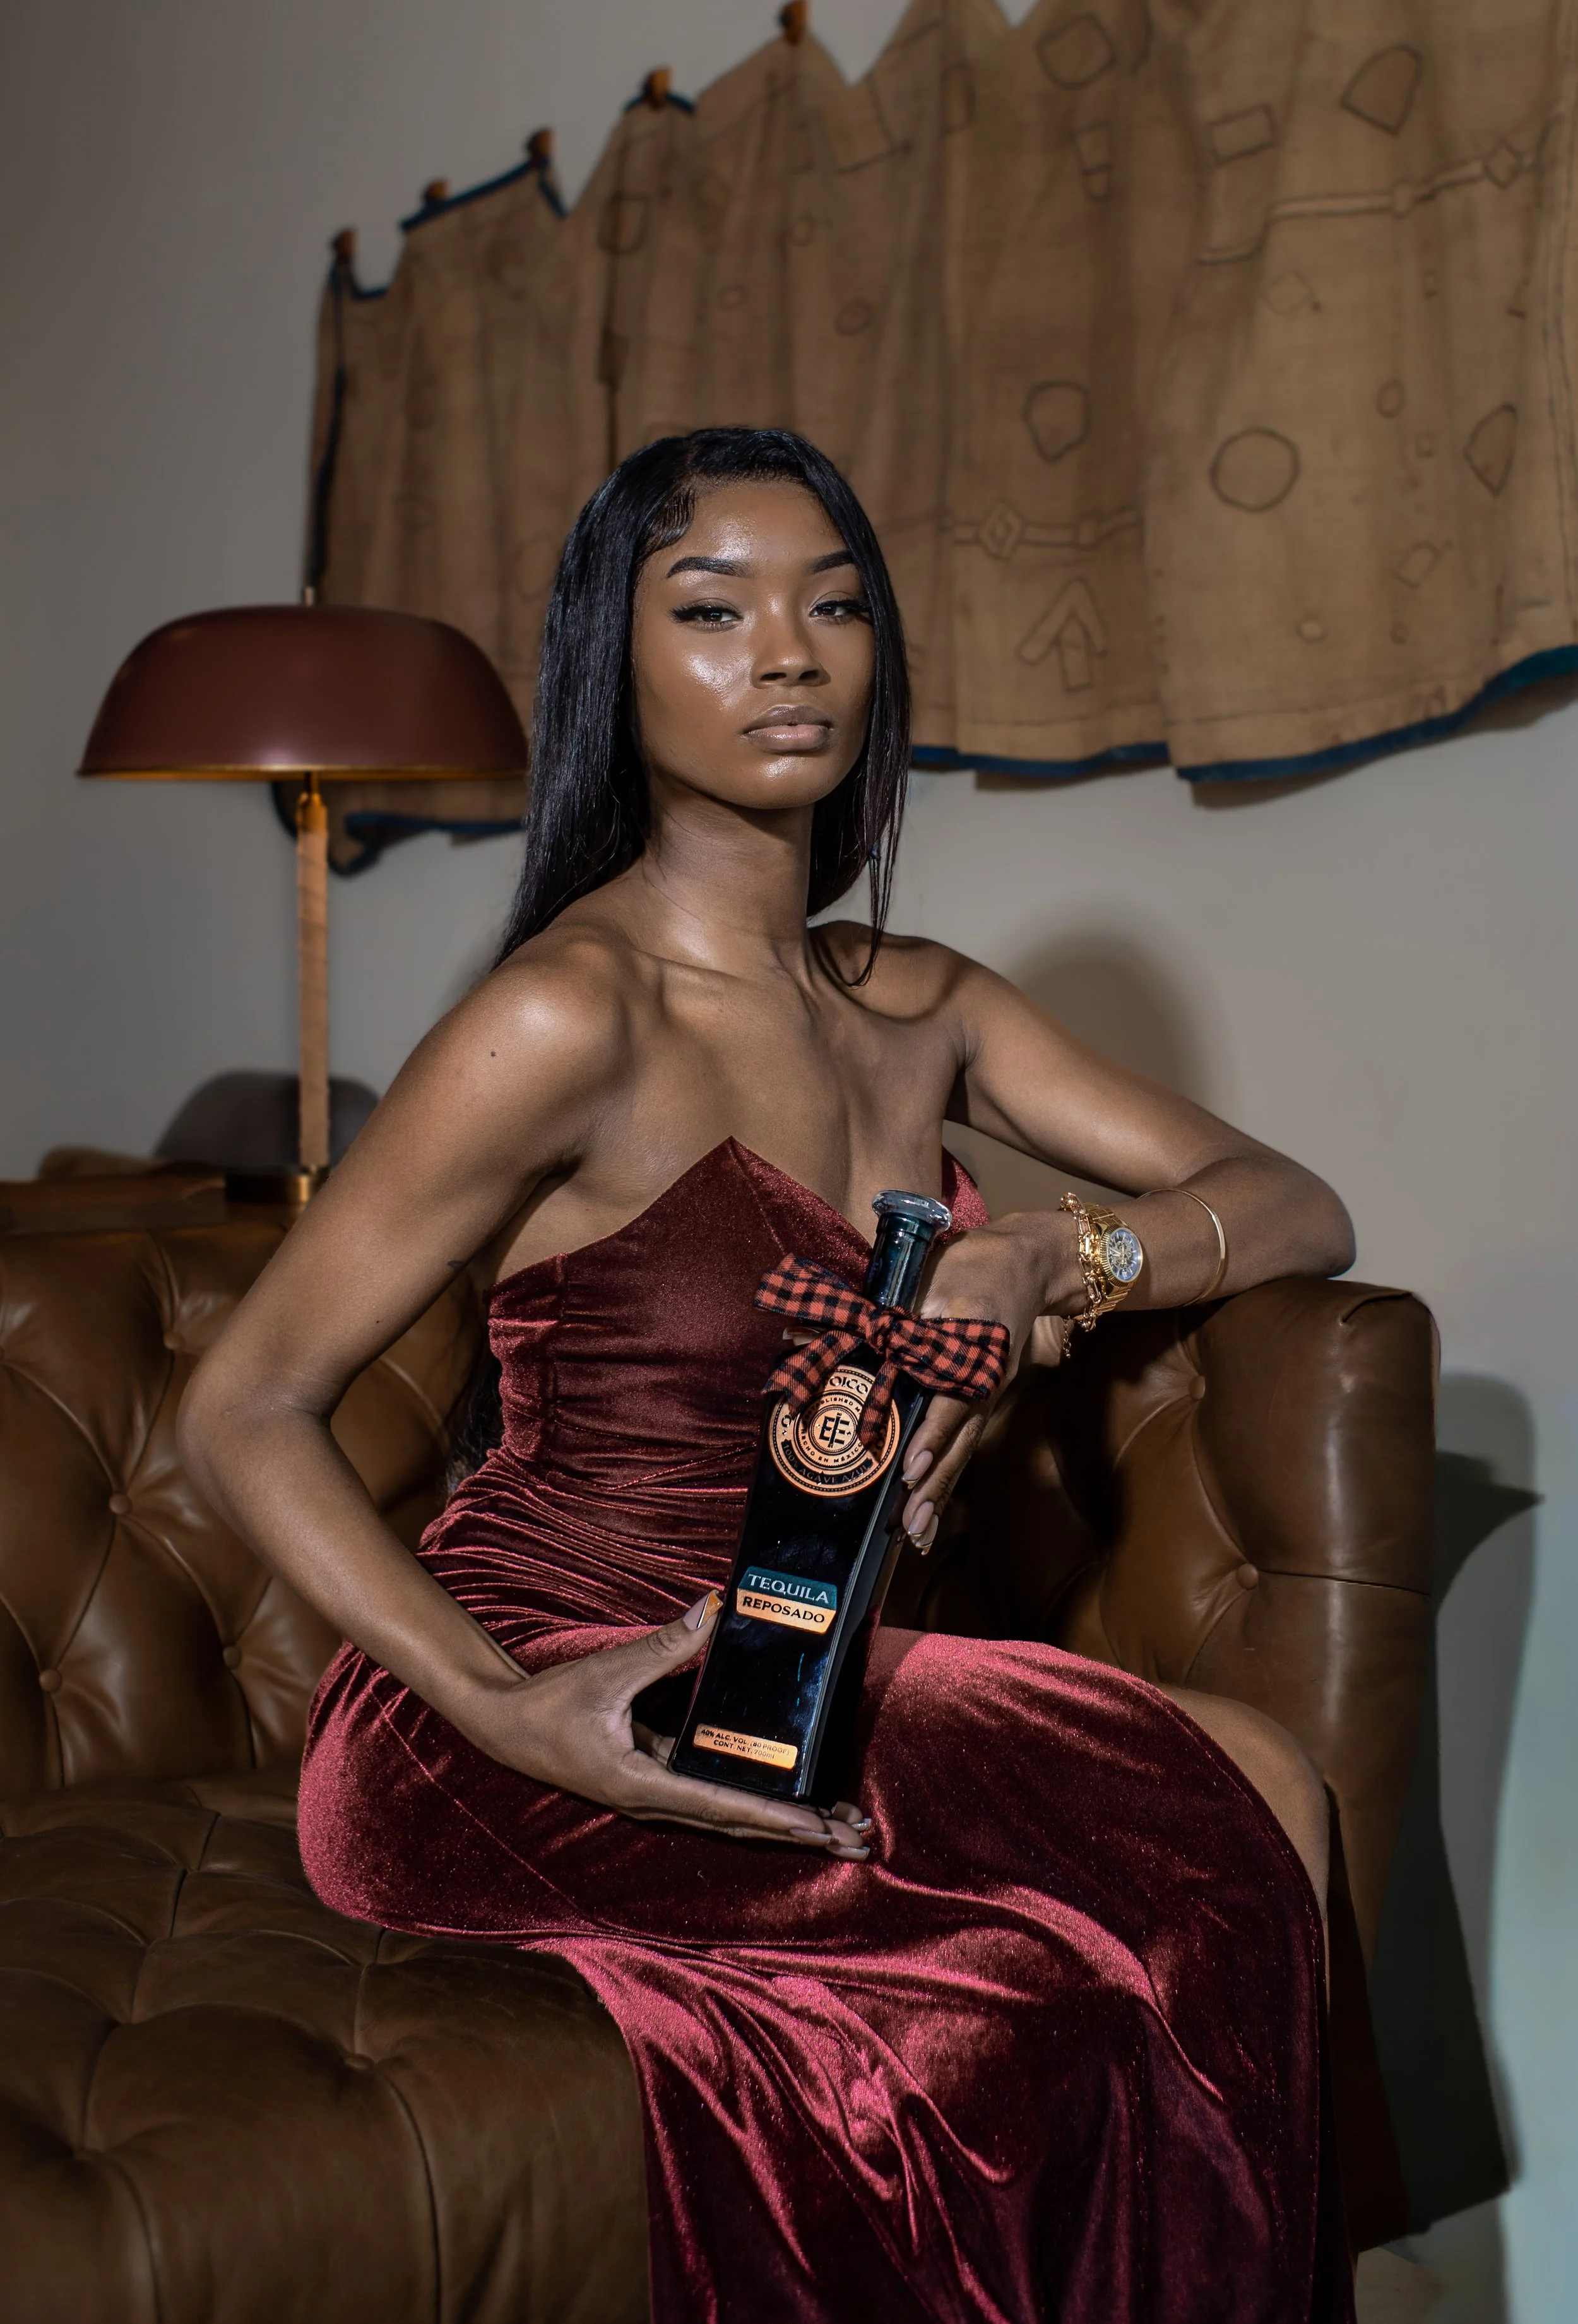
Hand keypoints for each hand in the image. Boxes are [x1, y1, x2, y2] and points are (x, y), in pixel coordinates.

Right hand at [459, 1592, 870, 1856]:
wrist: (504, 1726)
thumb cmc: (550, 1705)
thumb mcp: (607, 1674)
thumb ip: (663, 1647)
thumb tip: (712, 1612)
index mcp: (644, 1786)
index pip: (724, 1808)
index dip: (775, 1817)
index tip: (819, 1827)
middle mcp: (657, 1802)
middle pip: (741, 1826)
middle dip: (800, 1833)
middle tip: (858, 1839)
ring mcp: (657, 1795)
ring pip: (732, 1817)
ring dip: (784, 1823)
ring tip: (838, 1826)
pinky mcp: (655, 1780)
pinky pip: (715, 1797)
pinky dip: (754, 1803)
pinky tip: (787, 1799)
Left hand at [899, 1212, 1077, 1546]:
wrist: (1026, 1261)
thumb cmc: (973, 1267)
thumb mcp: (934, 1282)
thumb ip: (898, 1317)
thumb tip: (854, 1341)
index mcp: (974, 1356)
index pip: (951, 1404)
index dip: (931, 1437)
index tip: (910, 1468)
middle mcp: (984, 1385)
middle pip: (958, 1443)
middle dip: (933, 1487)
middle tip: (909, 1527)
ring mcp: (984, 1395)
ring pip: (961, 1451)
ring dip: (938, 1492)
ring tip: (916, 1533)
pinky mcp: (979, 1398)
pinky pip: (962, 1442)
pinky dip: (945, 1475)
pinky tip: (928, 1505)